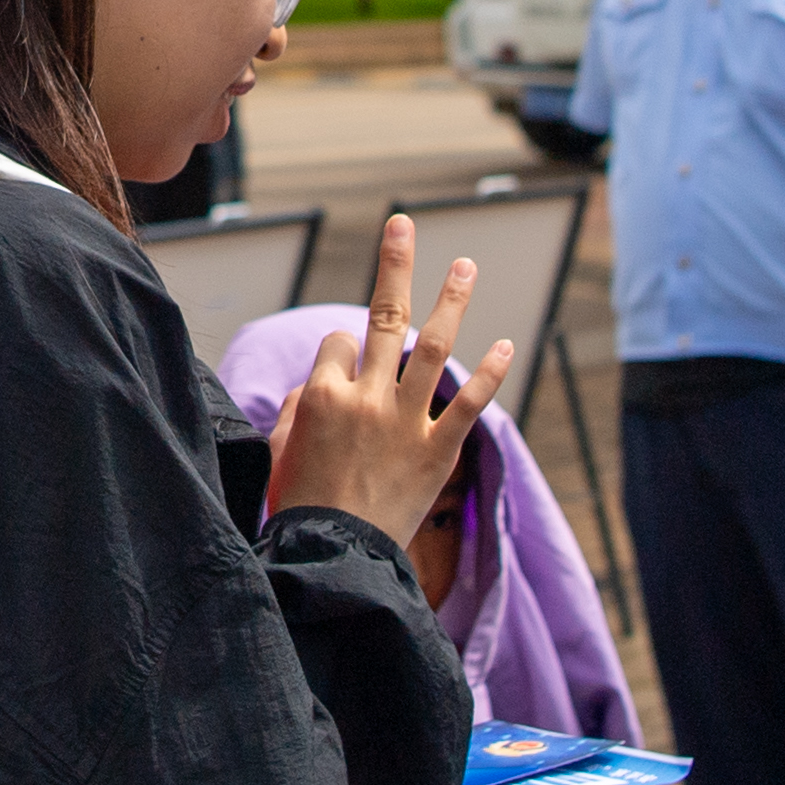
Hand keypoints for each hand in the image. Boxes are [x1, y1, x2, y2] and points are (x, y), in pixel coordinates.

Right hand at [266, 215, 512, 547]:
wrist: (331, 560)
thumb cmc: (298, 509)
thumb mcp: (279, 452)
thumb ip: (294, 409)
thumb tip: (314, 385)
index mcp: (319, 394)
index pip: (339, 343)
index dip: (343, 354)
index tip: (346, 373)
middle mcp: (364, 398)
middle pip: (382, 316)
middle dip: (394, 265)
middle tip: (405, 224)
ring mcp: (405, 422)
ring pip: (431, 346)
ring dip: (452, 300)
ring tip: (466, 264)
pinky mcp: (437, 453)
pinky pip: (468, 404)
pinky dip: (489, 372)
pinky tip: (506, 344)